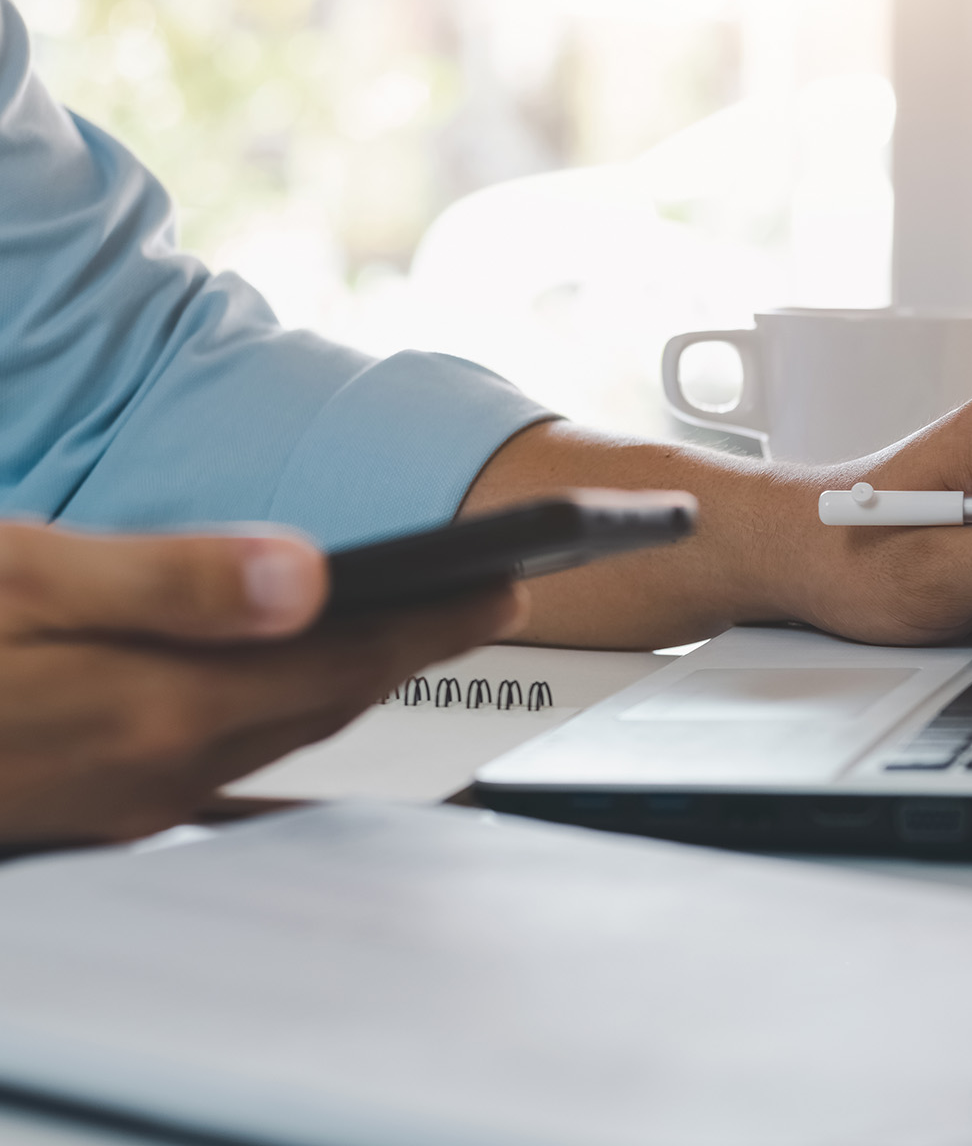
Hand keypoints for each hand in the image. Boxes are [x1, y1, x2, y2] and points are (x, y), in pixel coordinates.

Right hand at [0, 522, 523, 844]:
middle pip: (326, 698)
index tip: (513, 576)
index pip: (345, 656)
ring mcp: (127, 800)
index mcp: (162, 706)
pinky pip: (222, 762)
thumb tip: (311, 573)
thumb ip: (170, 580)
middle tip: (492, 594)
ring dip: (356, 680)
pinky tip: (289, 699)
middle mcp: (161, 768)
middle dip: (417, 645)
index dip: (438, 614)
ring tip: (416, 631)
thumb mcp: (19, 577)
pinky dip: (278, 717)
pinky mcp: (91, 806)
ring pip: (278, 732)